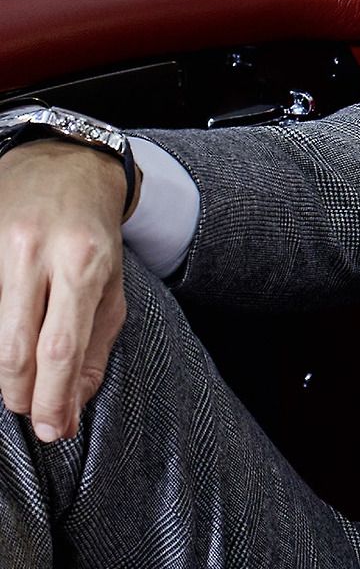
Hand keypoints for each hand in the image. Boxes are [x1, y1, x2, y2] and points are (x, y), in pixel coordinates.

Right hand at [0, 140, 131, 440]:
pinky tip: (9, 351)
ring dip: (4, 373)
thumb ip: (95, 345)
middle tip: (32, 413)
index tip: (55, 431)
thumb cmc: (93, 233)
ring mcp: (0, 246)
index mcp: (82, 261)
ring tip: (20, 386)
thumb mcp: (111, 284)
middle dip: (22, 394)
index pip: (62, 348)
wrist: (65, 165)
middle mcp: (36, 251)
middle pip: (16, 348)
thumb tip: (72, 407)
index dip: (53, 399)